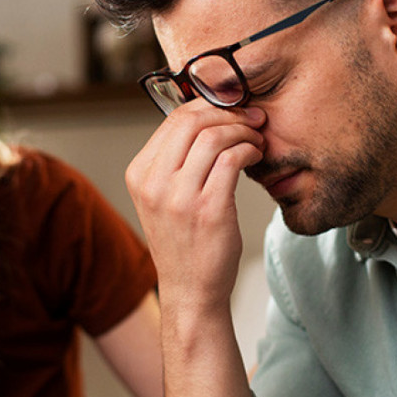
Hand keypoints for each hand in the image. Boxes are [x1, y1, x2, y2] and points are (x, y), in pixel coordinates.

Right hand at [126, 102, 265, 312]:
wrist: (191, 290)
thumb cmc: (185, 242)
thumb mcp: (164, 197)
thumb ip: (175, 159)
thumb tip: (208, 117)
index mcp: (139, 173)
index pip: (173, 118)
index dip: (209, 106)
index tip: (233, 109)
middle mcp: (153, 183)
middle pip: (191, 121)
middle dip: (229, 112)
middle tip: (252, 118)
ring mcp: (179, 198)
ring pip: (214, 137)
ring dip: (243, 131)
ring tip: (257, 139)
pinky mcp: (208, 211)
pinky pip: (231, 160)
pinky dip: (249, 150)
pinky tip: (256, 156)